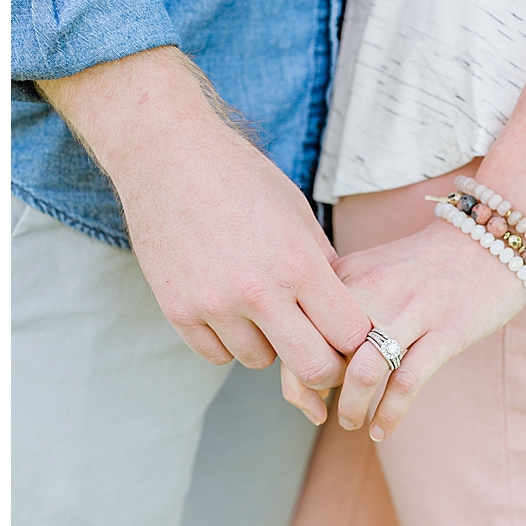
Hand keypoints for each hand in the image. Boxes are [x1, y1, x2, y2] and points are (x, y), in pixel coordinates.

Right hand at [38, 48, 370, 383]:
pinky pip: (217, 355)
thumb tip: (346, 314)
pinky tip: (227, 309)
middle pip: (312, 368)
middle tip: (317, 347)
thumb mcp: (297, 213)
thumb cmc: (240, 179)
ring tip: (260, 309)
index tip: (347, 331)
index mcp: (298, 262)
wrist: (168, 157)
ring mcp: (214, 305)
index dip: (356, 338)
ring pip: (260, 361)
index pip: (351, 334)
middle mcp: (257, 291)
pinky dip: (227, 341)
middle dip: (323, 364)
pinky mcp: (178, 311)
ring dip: (268, 344)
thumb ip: (323, 266)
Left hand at [282, 220, 525, 437]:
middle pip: (321, 351)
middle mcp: (371, 289)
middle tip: (317, 412)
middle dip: (312, 392)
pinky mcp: (447, 330)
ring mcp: (411, 309)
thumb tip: (304, 361)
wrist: (491, 237)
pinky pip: (407, 383)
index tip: (302, 395)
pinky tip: (380, 431)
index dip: (292, 371)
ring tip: (350, 423)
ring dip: (351, 408)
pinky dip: (388, 414)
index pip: (298, 330)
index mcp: (345, 275)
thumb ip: (335, 307)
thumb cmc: (423, 266)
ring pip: (361, 373)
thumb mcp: (369, 271)